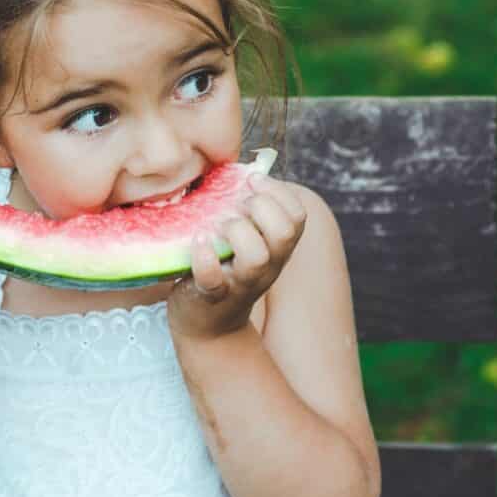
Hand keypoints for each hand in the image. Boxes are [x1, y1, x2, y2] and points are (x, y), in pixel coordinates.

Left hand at [167, 173, 306, 340]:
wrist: (208, 327)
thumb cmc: (224, 270)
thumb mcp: (247, 243)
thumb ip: (250, 213)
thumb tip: (243, 168)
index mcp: (277, 249)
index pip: (298, 215)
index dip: (278, 192)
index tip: (252, 182)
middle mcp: (267, 267)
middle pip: (284, 232)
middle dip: (261, 207)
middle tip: (237, 206)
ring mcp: (241, 283)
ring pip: (257, 256)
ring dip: (235, 230)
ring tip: (216, 227)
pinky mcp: (212, 296)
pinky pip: (213, 278)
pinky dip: (204, 257)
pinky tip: (198, 242)